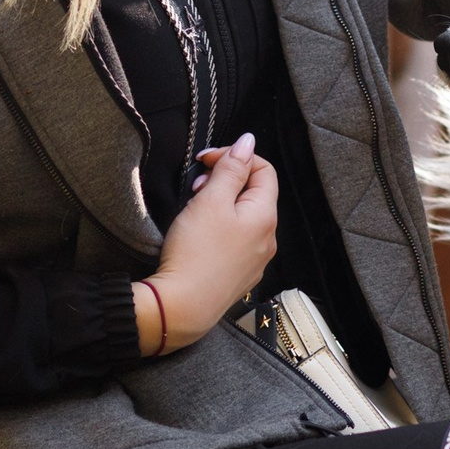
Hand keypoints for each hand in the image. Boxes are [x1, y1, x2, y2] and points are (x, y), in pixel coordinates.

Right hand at [136, 133, 277, 351]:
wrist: (182, 307)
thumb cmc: (195, 252)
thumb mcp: (210, 200)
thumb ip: (231, 168)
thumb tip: (248, 142)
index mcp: (265, 215)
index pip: (263, 169)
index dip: (234, 156)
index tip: (205, 160)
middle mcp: (268, 238)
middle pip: (253, 192)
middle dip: (224, 180)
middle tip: (196, 187)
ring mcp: (255, 259)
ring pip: (243, 217)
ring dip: (220, 204)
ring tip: (194, 210)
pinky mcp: (240, 275)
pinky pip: (236, 240)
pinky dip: (220, 228)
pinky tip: (199, 235)